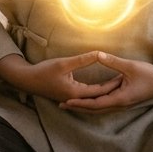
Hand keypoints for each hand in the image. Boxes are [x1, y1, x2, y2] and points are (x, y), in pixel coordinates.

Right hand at [0, 52, 122, 103]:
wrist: (27, 80)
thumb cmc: (44, 71)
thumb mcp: (64, 63)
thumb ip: (83, 59)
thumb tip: (99, 53)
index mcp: (75, 93)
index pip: (99, 91)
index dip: (113, 84)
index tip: (125, 78)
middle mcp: (74, 98)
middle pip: (98, 97)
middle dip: (111, 90)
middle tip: (125, 81)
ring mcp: (70, 98)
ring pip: (92, 98)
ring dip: (104, 92)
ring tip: (117, 84)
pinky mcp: (68, 96)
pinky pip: (86, 97)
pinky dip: (95, 93)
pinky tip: (101, 88)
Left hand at [59, 52, 152, 112]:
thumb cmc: (149, 74)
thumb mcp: (130, 66)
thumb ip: (112, 62)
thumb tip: (97, 54)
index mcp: (120, 98)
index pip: (96, 103)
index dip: (80, 103)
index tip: (67, 101)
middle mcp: (119, 104)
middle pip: (95, 109)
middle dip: (78, 107)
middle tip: (62, 104)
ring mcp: (121, 103)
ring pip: (99, 108)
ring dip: (85, 106)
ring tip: (70, 104)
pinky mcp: (123, 100)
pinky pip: (105, 104)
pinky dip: (93, 104)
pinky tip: (87, 100)